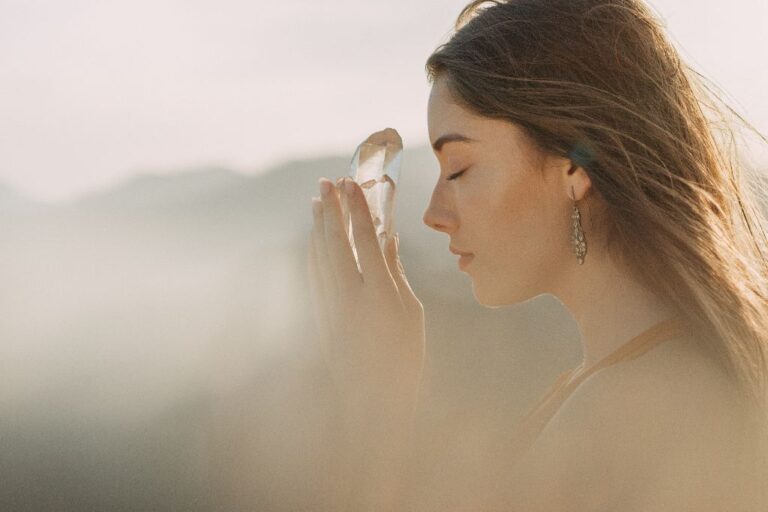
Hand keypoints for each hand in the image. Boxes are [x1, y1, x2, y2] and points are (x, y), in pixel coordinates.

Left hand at [307, 177, 425, 428]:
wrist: (372, 400)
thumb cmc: (403, 356)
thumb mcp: (410, 312)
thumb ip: (395, 272)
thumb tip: (388, 239)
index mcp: (379, 295)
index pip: (365, 240)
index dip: (357, 209)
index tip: (352, 183)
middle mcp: (349, 298)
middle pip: (335, 242)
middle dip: (331, 208)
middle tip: (327, 181)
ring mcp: (330, 308)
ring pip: (318, 255)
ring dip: (317, 226)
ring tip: (317, 200)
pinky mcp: (319, 317)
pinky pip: (312, 274)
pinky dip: (312, 251)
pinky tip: (313, 237)